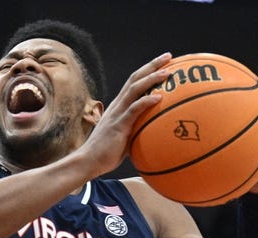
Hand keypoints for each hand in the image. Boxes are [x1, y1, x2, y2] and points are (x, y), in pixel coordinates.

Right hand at [82, 53, 173, 176]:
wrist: (89, 161)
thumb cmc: (107, 153)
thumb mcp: (126, 138)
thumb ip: (138, 131)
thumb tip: (155, 133)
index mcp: (119, 106)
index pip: (134, 82)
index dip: (148, 70)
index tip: (163, 63)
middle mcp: (118, 105)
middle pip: (135, 78)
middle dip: (152, 65)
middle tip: (169, 56)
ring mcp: (117, 113)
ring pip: (135, 89)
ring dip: (151, 78)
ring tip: (167, 72)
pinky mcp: (118, 125)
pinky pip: (133, 109)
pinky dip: (146, 101)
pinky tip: (159, 98)